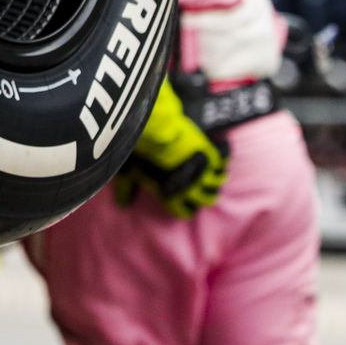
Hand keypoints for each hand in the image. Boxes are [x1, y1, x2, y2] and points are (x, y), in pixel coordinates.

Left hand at [115, 79, 229, 217]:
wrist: (156, 133)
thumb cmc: (140, 154)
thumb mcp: (130, 173)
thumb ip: (126, 189)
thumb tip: (122, 203)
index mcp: (171, 196)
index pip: (185, 211)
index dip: (186, 207)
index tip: (186, 201)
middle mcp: (191, 188)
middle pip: (208, 199)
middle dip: (205, 194)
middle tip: (203, 186)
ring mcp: (203, 171)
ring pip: (218, 181)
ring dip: (216, 176)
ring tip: (214, 170)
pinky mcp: (210, 154)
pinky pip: (224, 159)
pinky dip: (224, 154)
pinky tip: (221, 149)